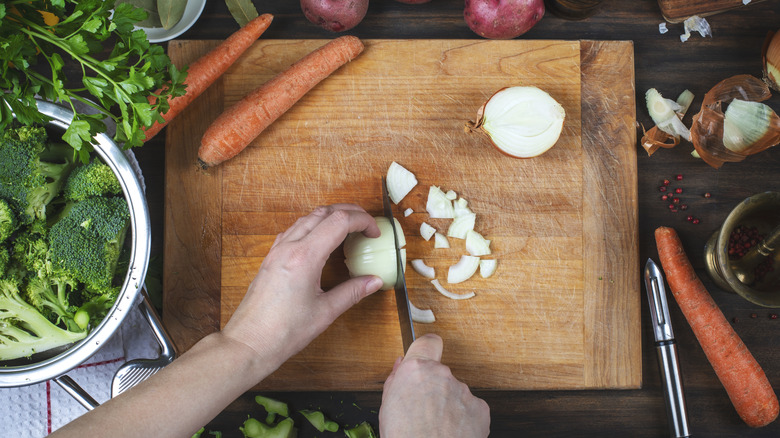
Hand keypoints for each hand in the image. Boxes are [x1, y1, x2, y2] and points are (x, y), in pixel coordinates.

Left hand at [221, 204, 384, 373]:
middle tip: (366, 224)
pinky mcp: (271, 258)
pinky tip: (321, 241)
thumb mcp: (325, 312)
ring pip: (307, 218)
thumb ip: (352, 292)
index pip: (339, 221)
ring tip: (348, 230)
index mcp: (305, 257)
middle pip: (323, 212)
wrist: (249, 343)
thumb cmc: (282, 332)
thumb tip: (374, 282)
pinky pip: (294, 230)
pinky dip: (313, 227)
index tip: (374, 233)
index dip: (362, 221)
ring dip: (330, 217)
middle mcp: (289, 247)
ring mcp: (277, 251)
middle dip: (349, 212)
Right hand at [379, 334, 490, 437]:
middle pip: (440, 374)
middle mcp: (442, 375)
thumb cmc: (403, 437)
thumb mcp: (386, 406)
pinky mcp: (480, 409)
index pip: (428, 342)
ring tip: (437, 428)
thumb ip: (396, 381)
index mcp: (417, 369)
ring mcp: (463, 391)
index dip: (427, 349)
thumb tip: (401, 366)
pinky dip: (464, 420)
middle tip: (424, 411)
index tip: (427, 355)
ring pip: (456, 393)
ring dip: (449, 406)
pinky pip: (471, 409)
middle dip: (434, 388)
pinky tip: (452, 434)